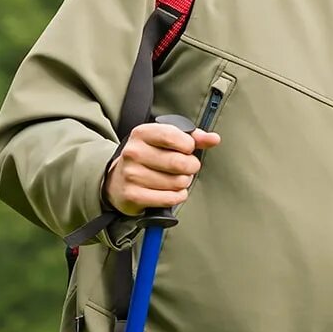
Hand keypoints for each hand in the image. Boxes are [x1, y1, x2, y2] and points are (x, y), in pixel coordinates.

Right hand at [104, 121, 220, 215]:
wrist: (118, 180)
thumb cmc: (149, 157)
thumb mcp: (167, 140)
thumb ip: (193, 137)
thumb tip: (214, 139)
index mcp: (142, 134)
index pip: (174, 137)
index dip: (189, 146)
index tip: (187, 150)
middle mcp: (133, 153)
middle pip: (180, 163)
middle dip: (191, 167)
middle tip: (186, 168)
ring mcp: (131, 175)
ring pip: (177, 182)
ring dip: (183, 183)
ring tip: (175, 179)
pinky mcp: (133, 195)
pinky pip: (170, 198)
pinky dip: (177, 196)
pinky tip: (171, 192)